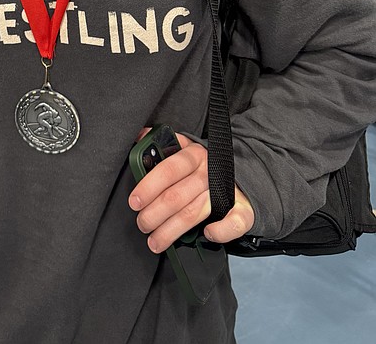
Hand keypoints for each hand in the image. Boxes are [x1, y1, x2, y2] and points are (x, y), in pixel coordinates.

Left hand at [128, 130, 254, 253]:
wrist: (238, 174)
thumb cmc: (201, 166)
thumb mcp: (183, 149)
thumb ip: (162, 145)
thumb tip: (139, 135)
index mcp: (193, 154)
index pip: (169, 169)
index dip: (149, 186)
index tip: (134, 202)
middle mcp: (210, 171)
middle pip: (177, 196)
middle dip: (154, 214)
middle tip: (142, 224)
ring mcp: (227, 190)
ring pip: (194, 213)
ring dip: (171, 230)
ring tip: (154, 241)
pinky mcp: (243, 209)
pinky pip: (234, 222)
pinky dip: (221, 231)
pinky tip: (207, 234)